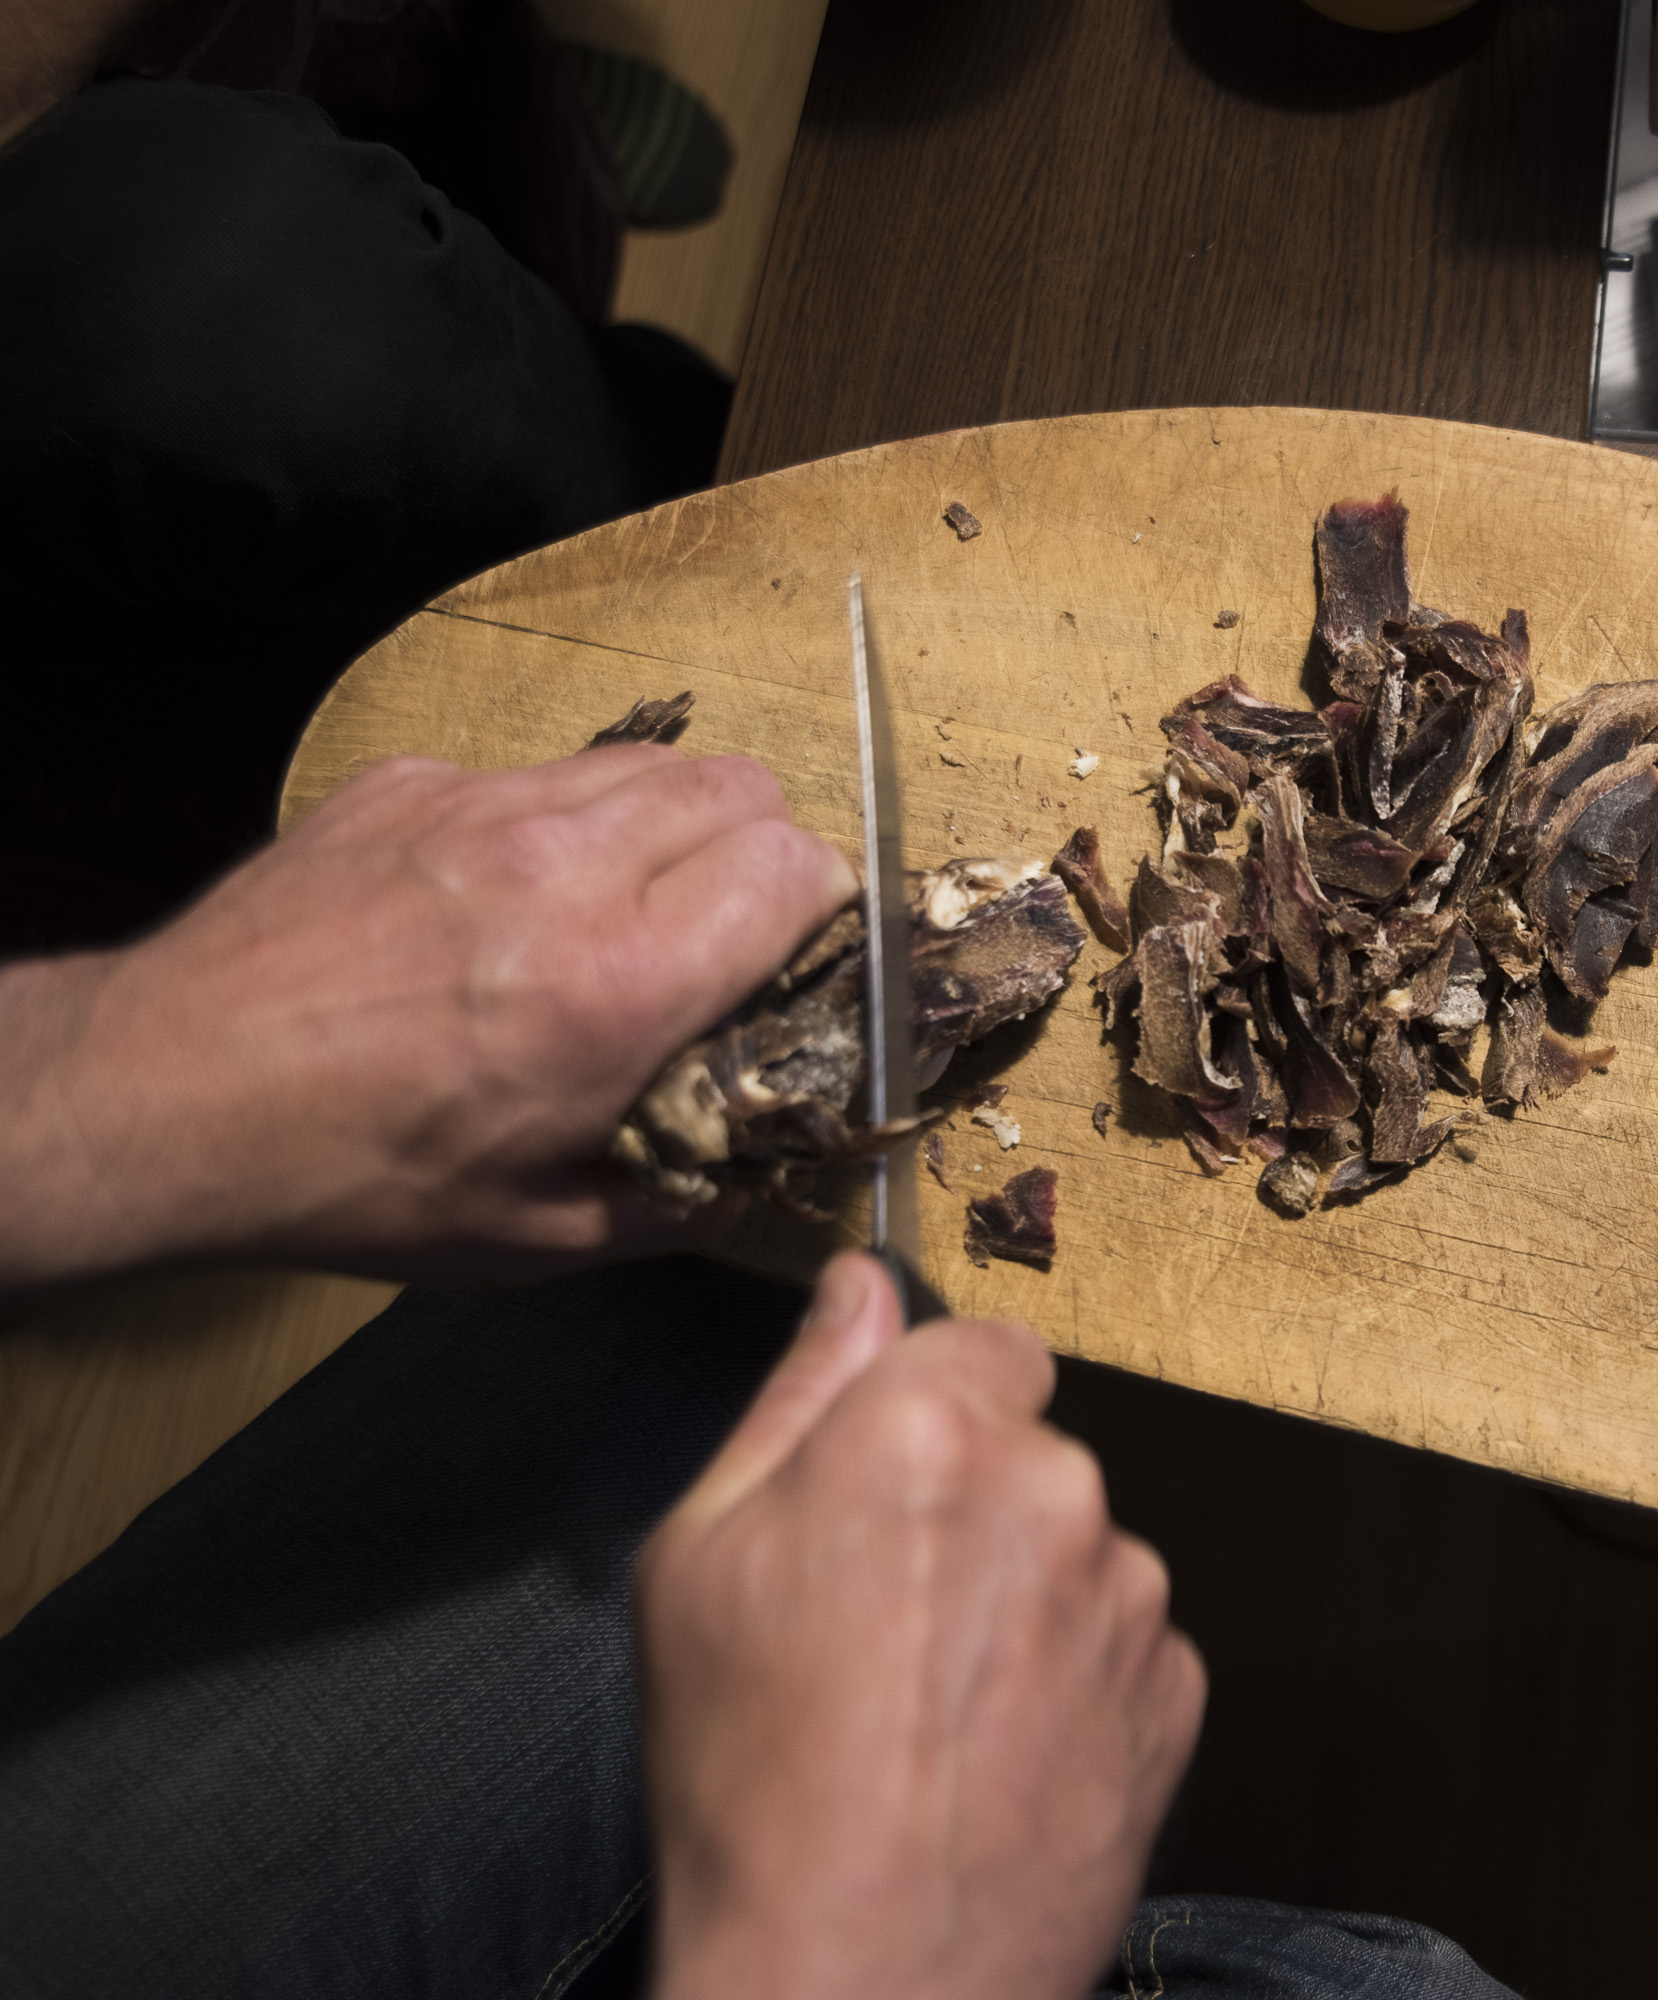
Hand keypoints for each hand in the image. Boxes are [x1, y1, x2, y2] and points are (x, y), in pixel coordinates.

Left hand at [0, 745, 849, 1286]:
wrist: (168, 1094)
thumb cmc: (354, 1173)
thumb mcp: (538, 1233)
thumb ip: (678, 1196)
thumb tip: (758, 1174)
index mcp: (618, 983)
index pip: (795, 865)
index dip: (820, 910)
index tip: (795, 958)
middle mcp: (565, 868)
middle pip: (743, 785)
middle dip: (762, 851)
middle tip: (725, 927)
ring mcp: (482, 807)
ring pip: (648, 761)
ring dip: (673, 824)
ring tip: (629, 902)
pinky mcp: (412, 783)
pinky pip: (537, 770)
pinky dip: (560, 821)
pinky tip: (509, 896)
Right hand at [638, 1256, 1205, 1999]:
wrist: (855, 1980)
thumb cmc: (748, 1777)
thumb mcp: (700, 1560)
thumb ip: (798, 1395)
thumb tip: (857, 1284)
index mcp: (926, 1428)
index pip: (980, 1346)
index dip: (931, 1413)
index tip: (890, 1488)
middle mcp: (1055, 1486)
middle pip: (1028, 1455)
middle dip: (973, 1511)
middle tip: (886, 1628)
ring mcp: (1130, 1595)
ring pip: (1081, 1554)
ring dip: (1029, 1603)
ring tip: (937, 1717)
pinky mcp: (1176, 1693)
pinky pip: (1123, 1650)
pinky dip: (1077, 1686)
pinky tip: (1000, 1759)